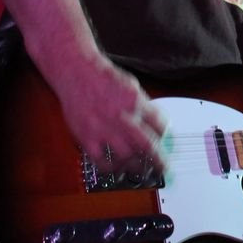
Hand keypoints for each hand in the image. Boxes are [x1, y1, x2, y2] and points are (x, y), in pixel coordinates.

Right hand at [52, 53, 167, 174]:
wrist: (77, 72)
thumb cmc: (104, 78)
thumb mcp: (131, 85)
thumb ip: (143, 105)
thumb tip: (156, 124)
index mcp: (135, 101)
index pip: (159, 125)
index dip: (165, 136)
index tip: (165, 141)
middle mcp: (121, 116)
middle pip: (147, 145)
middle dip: (158, 160)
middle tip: (162, 167)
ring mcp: (103, 128)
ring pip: (126, 157)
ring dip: (137, 167)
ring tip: (142, 170)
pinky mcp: (86, 137)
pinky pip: (101, 161)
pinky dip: (112, 168)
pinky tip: (117, 168)